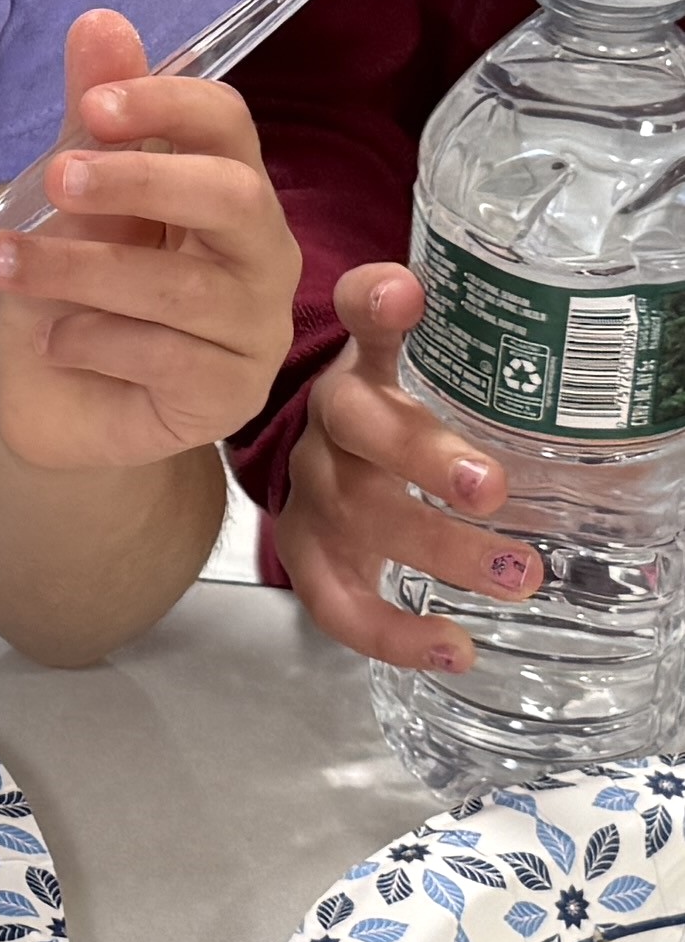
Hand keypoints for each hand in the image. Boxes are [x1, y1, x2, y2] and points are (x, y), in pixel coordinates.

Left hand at [0, 8, 302, 469]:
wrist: (54, 402)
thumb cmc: (73, 288)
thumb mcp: (69, 197)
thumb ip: (93, 117)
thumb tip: (101, 20)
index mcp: (228, 188)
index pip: (229, 124)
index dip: (168, 103)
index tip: (95, 104)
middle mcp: (260, 254)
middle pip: (233, 195)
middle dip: (138, 179)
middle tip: (54, 179)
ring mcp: (255, 331)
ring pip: (183, 288)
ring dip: (80, 269)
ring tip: (4, 264)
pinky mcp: (230, 399)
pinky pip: (167, 359)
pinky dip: (93, 341)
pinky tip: (52, 339)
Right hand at [274, 262, 538, 670]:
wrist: (331, 471)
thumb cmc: (407, 425)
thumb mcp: (443, 388)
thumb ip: (514, 385)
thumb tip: (635, 397)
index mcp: (369, 367)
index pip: (358, 315)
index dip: (374, 302)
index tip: (406, 294)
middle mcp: (334, 421)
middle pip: (360, 424)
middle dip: (424, 456)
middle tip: (492, 488)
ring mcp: (314, 489)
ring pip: (358, 512)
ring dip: (435, 547)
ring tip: (515, 574)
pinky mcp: (307, 554)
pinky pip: (335, 600)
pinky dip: (391, 633)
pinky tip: (454, 647)